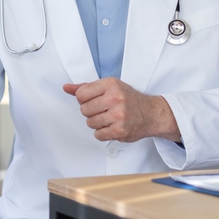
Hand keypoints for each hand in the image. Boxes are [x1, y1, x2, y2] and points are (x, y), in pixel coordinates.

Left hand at [64, 78, 180, 142]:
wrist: (151, 113)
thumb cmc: (129, 99)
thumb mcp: (109, 87)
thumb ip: (86, 87)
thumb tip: (66, 88)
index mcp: (110, 84)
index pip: (81, 94)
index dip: (84, 99)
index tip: (94, 100)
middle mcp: (115, 98)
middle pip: (84, 110)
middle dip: (91, 112)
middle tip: (103, 110)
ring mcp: (118, 115)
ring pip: (90, 123)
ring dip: (97, 123)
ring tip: (109, 118)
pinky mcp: (120, 130)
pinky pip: (98, 135)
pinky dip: (103, 133)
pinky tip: (112, 126)